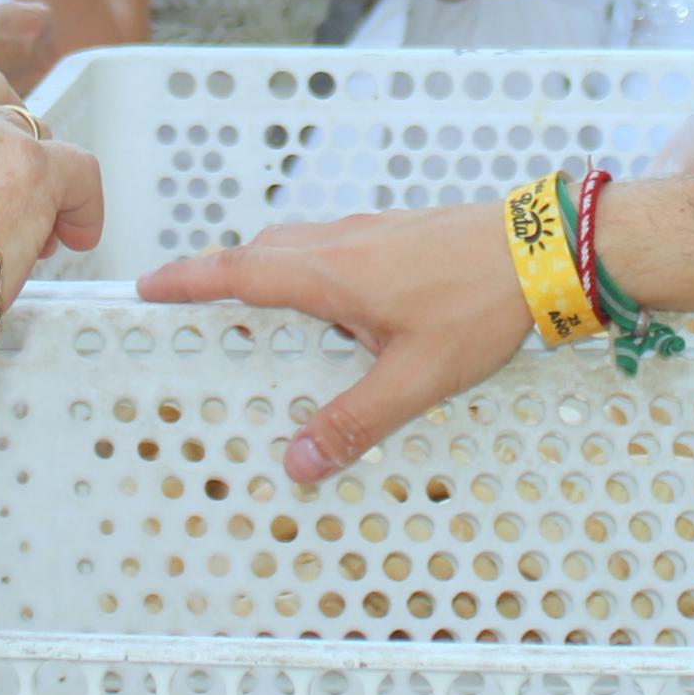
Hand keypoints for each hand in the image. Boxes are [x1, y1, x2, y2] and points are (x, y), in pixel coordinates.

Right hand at [136, 201, 535, 479]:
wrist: (545, 247)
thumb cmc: (482, 303)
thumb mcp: (416, 377)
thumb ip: (353, 421)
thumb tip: (297, 462)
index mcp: (331, 273)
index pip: (239, 273)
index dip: (188, 279)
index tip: (148, 286)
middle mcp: (341, 242)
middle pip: (260, 253)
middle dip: (219, 275)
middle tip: (190, 300)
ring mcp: (372, 231)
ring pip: (297, 243)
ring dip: (266, 268)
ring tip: (257, 306)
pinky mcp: (400, 232)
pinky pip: (332, 245)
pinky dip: (307, 266)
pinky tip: (335, 300)